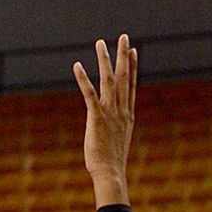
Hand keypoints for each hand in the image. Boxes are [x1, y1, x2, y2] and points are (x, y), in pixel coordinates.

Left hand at [73, 35, 136, 204]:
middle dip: (124, 56)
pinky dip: (83, 79)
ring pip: (109, 81)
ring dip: (105, 61)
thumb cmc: (112, 163)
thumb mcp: (118, 141)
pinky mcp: (97, 118)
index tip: (134, 50)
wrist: (110, 174)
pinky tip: (77, 66)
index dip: (133, 66)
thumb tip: (115, 128)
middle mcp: (121, 110)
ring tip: (101, 43)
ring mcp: (110, 113)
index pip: (132, 85)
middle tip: (124, 37)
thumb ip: (117, 129)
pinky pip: (89, 94)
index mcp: (127, 115)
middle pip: (125, 77)